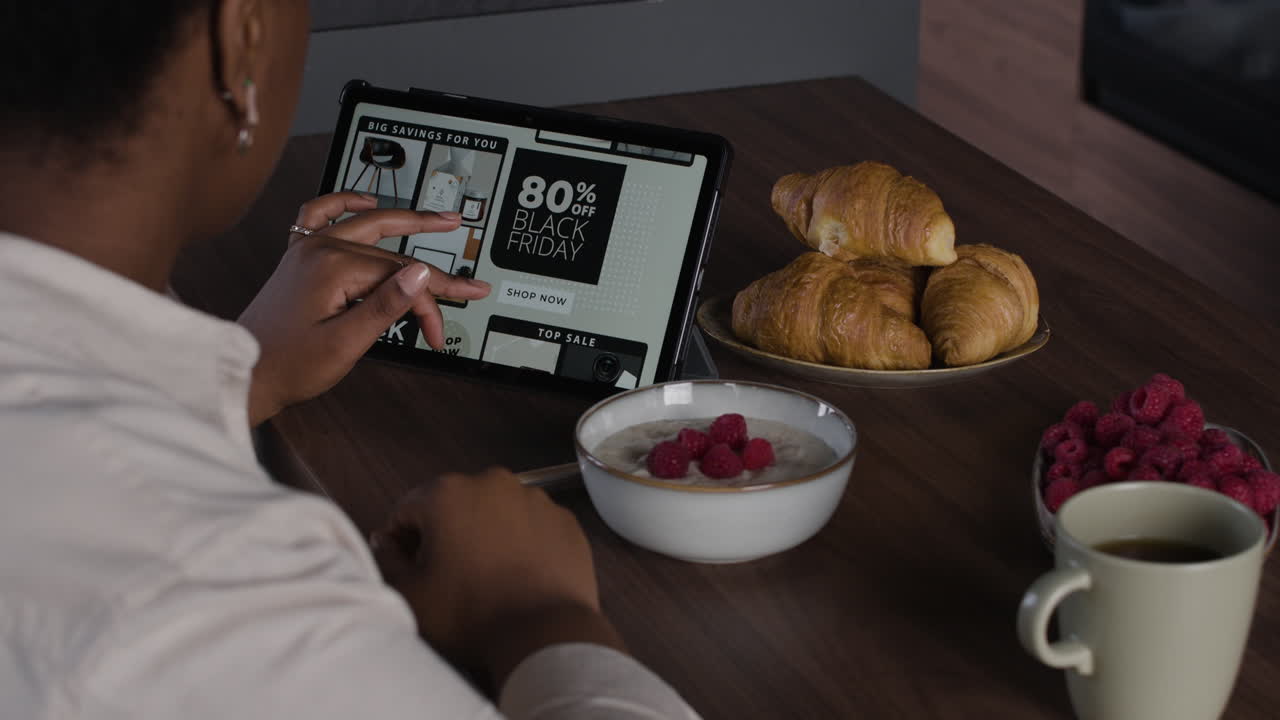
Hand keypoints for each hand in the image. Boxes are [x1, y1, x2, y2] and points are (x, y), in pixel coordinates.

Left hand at [237, 192, 489, 424]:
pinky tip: (366, 201)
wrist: (243, 373)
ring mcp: (307, 249)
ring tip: (439, 221)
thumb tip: (420, 273)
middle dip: (435, 271)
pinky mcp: (299, 257)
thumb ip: (386, 305)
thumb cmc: (288, 366)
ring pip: (367, 226)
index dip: (427, 306)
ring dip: (405, 220)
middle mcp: (319, 249)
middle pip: (392, 254)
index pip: (400, 279)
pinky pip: (320, 214)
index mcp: (332, 269)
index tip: (439, 333)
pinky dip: (345, 203)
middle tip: (470, 280)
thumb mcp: (345, 343)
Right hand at [371, 469, 625, 684]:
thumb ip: (387, 560)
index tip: (410, 568)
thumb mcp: (411, 594)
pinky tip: (520, 574)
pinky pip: (532, 525)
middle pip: (454, 505)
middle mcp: (493, 482)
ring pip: (496, 512)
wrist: (544, 632)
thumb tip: (385, 542)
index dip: (401, 541)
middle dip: (445, 533)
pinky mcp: (565, 519)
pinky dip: (522, 541)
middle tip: (448, 574)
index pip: (407, 510)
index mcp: (448, 493)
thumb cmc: (469, 612)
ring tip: (487, 575)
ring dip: (485, 533)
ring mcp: (535, 498)